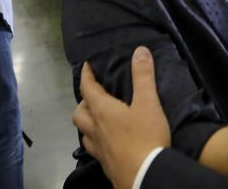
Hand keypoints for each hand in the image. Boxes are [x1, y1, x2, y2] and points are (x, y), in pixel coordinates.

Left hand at [72, 46, 169, 187]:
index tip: (86, 66)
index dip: (86, 75)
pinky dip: (97, 141)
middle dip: (83, 102)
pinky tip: (108, 143)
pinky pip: (95, 150)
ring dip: (87, 124)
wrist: (146, 176)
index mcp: (103, 111)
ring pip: (84, 134)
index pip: (87, 88)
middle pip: (79, 114)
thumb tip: (139, 51)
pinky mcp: (106, 165)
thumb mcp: (148, 103)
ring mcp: (99, 150)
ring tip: (97, 120)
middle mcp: (95, 130)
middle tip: (93, 96)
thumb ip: (143, 76)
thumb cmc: (146, 137)